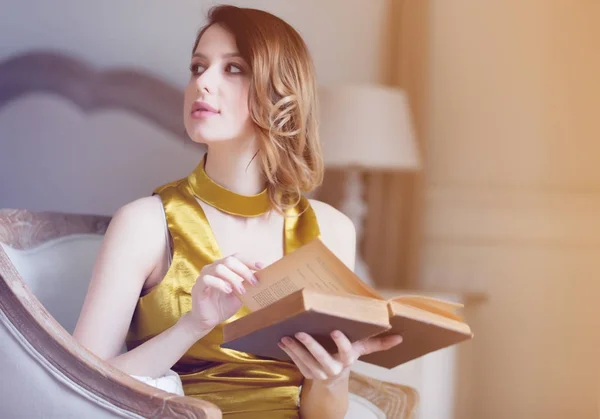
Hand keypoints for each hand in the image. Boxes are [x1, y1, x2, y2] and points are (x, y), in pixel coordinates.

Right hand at [188, 254, 262, 331]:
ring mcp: (204, 276)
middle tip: (254, 282)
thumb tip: (266, 280)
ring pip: (219, 268)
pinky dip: (220, 284)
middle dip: (244, 270)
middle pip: (229, 260)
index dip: (250, 261)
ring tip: (241, 290)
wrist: (208, 321)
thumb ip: (248, 286)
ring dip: (233, 279)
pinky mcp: (198, 287)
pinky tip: (228, 291)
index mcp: (224, 267)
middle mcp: (213, 268)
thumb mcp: (240, 295)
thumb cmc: (224, 306)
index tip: (263, 267)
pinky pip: (207, 279)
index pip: (237, 257)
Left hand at [278, 331, 401, 387]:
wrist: (334, 380)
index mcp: (347, 360)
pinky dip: (290, 354)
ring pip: (306, 362)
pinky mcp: (307, 374)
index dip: (341, 343)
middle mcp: (334, 369)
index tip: (335, 331)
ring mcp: (319, 373)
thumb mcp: (361, 350)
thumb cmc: (347, 357)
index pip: (346, 352)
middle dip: (311, 346)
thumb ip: (377, 344)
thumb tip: (400, 337)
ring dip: (295, 350)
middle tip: (301, 332)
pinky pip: (297, 365)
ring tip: (286, 336)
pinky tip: (283, 342)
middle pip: (322, 359)